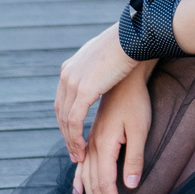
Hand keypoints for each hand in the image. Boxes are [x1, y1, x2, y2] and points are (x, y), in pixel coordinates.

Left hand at [55, 24, 147, 162]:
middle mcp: (67, 74)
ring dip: (71, 141)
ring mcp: (73, 81)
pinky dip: (76, 137)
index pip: (63, 101)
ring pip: (66, 119)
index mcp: (70, 67)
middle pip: (61, 112)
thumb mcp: (105, 55)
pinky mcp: (84, 89)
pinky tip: (83, 148)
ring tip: (79, 156)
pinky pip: (75, 120)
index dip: (67, 122)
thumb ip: (97, 66)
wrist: (133, 37)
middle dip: (66, 135)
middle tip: (74, 153)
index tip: (75, 138)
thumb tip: (101, 70)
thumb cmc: (128, 45)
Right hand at [70, 66, 151, 193]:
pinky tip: (77, 192)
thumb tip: (130, 186)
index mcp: (104, 145)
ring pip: (85, 178)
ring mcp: (90, 141)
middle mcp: (92, 146)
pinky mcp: (92, 136)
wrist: (123, 73)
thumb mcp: (141, 129)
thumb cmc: (136, 101)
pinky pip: (81, 165)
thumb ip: (135, 157)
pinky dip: (79, 181)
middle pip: (93, 186)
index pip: (105, 185)